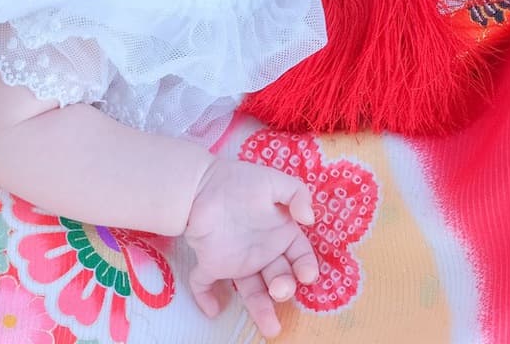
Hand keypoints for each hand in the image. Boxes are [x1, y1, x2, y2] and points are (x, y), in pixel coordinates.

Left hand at [184, 157, 317, 337]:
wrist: (200, 181)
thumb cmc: (240, 182)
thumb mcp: (274, 180)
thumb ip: (297, 193)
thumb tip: (309, 219)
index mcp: (280, 234)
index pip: (300, 256)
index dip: (306, 267)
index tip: (307, 275)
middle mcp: (263, 252)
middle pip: (279, 278)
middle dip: (284, 288)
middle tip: (280, 290)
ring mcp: (237, 261)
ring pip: (251, 290)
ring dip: (260, 309)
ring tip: (271, 328)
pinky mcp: (211, 264)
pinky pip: (207, 284)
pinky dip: (207, 298)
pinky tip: (213, 309)